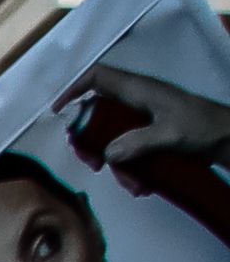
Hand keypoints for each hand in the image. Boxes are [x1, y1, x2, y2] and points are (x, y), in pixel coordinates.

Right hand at [65, 67, 229, 174]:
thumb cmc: (204, 127)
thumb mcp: (172, 134)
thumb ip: (138, 142)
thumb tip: (108, 154)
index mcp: (140, 90)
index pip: (98, 78)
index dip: (74, 89)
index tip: (58, 112)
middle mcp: (138, 101)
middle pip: (98, 113)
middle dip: (90, 140)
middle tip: (92, 162)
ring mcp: (144, 119)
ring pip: (112, 137)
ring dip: (115, 163)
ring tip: (130, 183)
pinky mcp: (151, 135)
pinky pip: (129, 150)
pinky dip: (131, 169)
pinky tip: (142, 184)